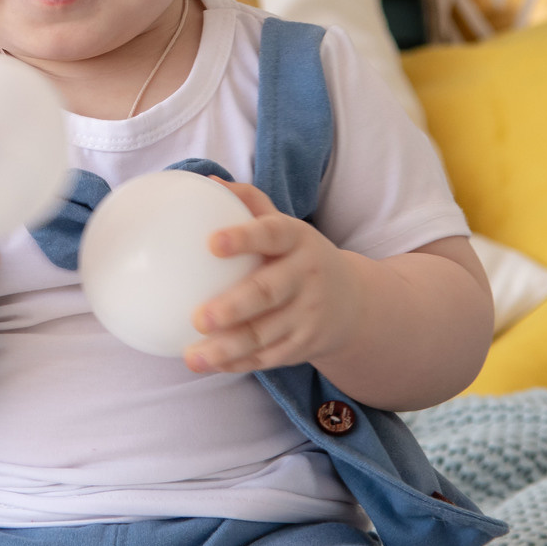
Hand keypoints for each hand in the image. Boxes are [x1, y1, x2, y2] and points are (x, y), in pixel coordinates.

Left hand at [183, 181, 364, 373]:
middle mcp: (306, 276)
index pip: (271, 234)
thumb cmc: (298, 256)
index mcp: (297, 239)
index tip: (212, 243)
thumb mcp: (285, 227)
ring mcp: (308, 314)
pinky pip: (267, 357)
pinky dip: (238, 363)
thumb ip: (250, 203)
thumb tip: (207, 181)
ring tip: (192, 357)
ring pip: (264, 334)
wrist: (354, 302)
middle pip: (268, 292)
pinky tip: (210, 364)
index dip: (244, 238)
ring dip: (226, 348)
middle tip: (199, 318)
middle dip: (233, 307)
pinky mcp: (305, 345)